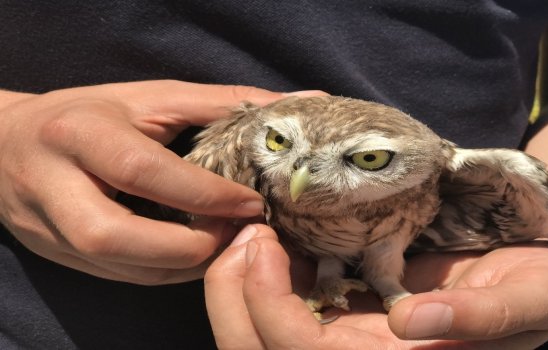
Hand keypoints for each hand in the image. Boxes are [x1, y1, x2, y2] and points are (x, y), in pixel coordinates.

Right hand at [0, 80, 317, 283]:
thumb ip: (221, 104)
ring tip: (224, 246)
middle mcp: (55, 183)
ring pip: (118, 266)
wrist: (5, 143)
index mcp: (79, 133)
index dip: (203, 194)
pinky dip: (165, 272)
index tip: (252, 204)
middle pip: (114, 234)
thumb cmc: (90, 114)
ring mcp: (49, 226)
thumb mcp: (150, 98)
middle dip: (187, 246)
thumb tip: (291, 105)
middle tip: (235, 235)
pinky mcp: (56, 254)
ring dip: (182, 266)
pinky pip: (119, 276)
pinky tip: (195, 256)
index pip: (143, 170)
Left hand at [206, 224, 547, 348]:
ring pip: (265, 324)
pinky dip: (264, 263)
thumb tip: (408, 322)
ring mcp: (355, 324)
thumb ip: (483, 319)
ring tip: (246, 225)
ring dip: (238, 278)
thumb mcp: (536, 298)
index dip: (269, 311)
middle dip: (234, 297)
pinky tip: (267, 226)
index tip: (262, 243)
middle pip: (265, 349)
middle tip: (242, 232)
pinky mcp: (356, 293)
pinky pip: (292, 289)